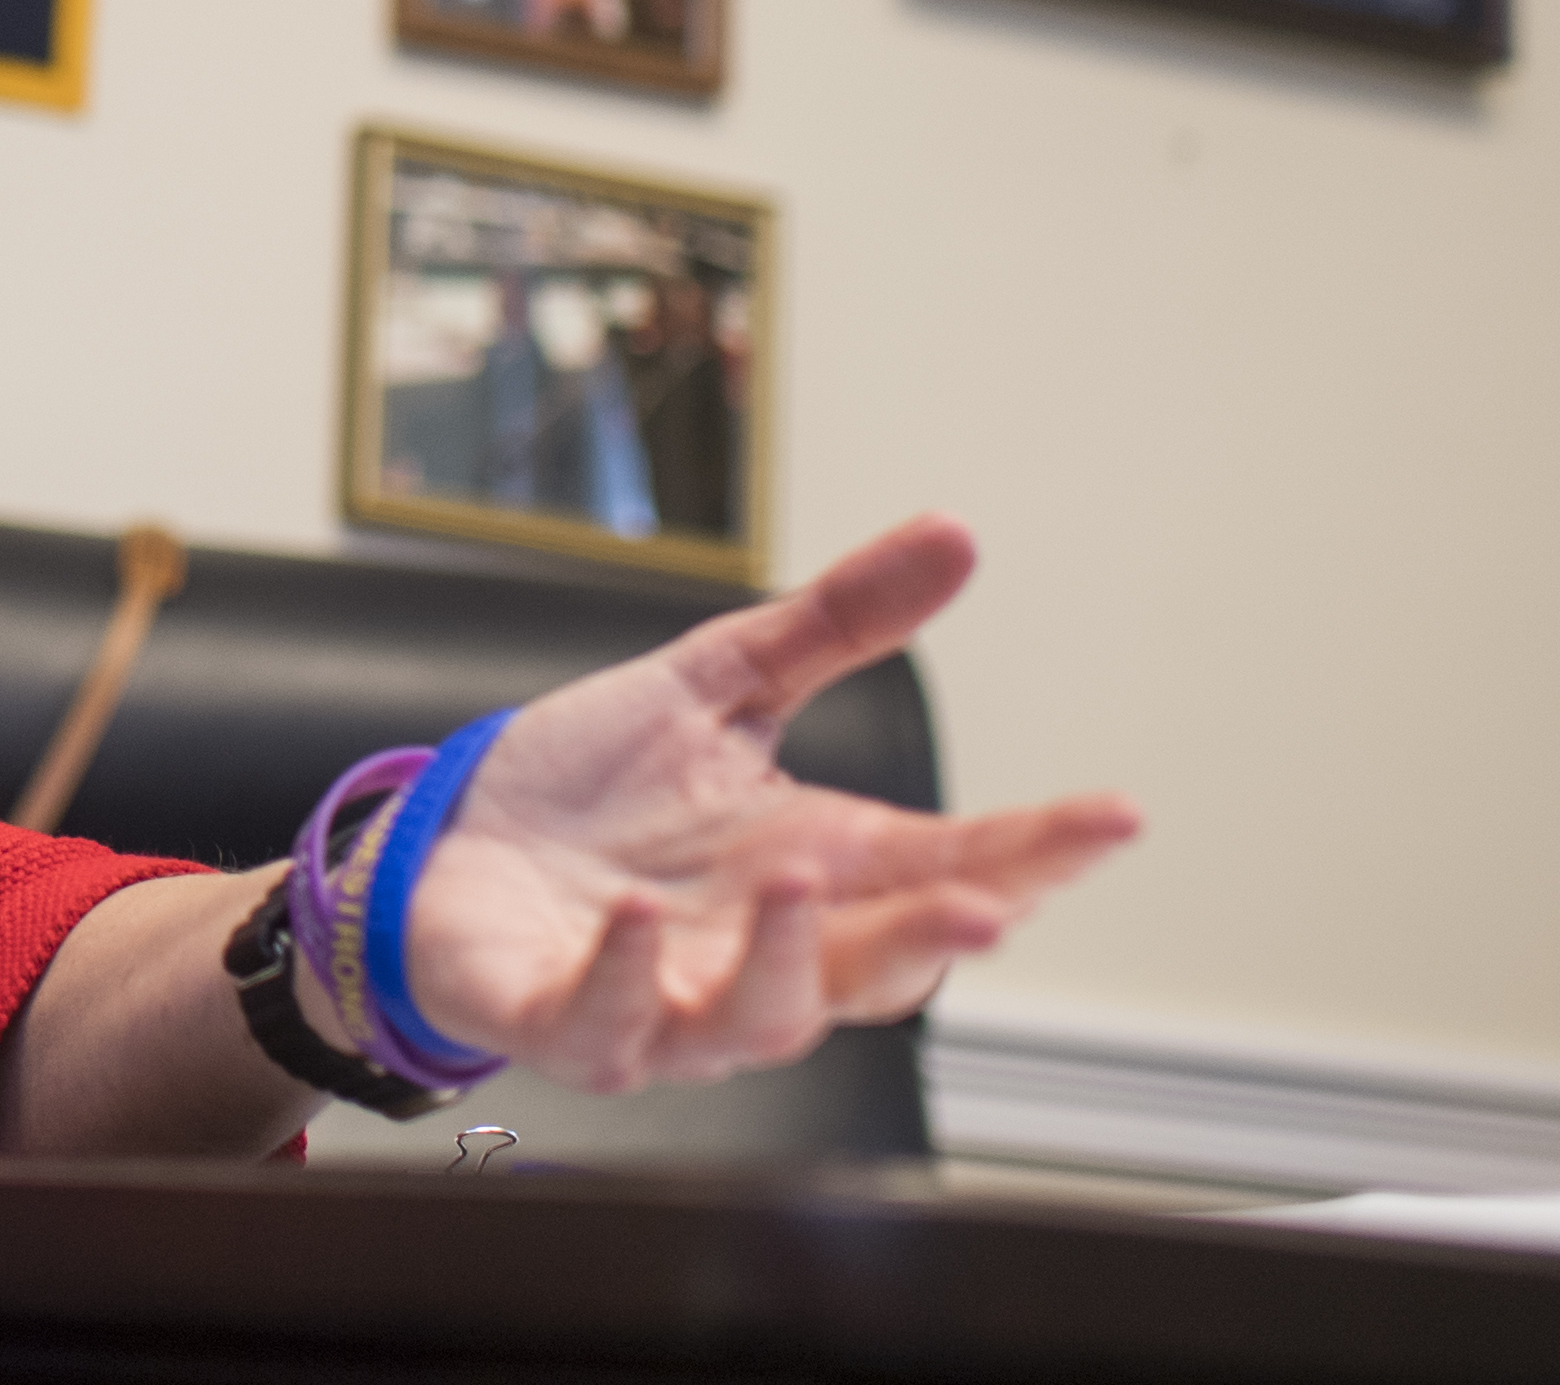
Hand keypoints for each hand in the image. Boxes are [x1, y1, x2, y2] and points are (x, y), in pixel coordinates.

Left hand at [396, 518, 1138, 1093]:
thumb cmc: (589, 788)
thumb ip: (836, 625)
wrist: (444, 841)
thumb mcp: (717, 686)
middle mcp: (758, 952)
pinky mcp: (562, 1019)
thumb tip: (954, 534)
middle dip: (936, 939)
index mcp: (814, 870)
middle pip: (878, 970)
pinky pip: (610, 1026)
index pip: (950, 870)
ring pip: (759, 1020)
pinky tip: (640, 917)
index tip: (1115, 814)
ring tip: (795, 880)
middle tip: (992, 901)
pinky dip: (629, 977)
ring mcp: (666, 1000)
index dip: (1037, 854)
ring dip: (785, 960)